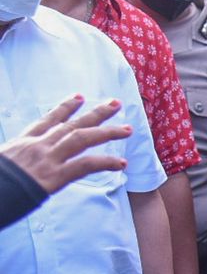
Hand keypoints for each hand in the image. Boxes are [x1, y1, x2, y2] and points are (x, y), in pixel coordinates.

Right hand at [2, 96, 129, 194]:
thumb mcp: (1, 161)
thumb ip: (12, 160)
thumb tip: (15, 167)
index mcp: (21, 143)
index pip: (46, 121)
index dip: (64, 108)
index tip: (79, 97)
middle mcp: (37, 145)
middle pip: (70, 125)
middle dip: (95, 114)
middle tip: (115, 103)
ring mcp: (47, 159)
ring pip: (82, 138)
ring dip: (107, 132)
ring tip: (128, 129)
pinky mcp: (54, 176)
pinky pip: (85, 165)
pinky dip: (105, 162)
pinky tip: (122, 163)